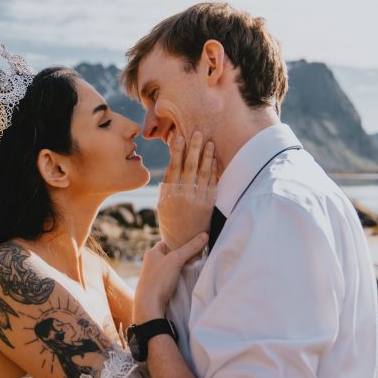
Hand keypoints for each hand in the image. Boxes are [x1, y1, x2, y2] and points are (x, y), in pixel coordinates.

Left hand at [133, 233, 208, 322]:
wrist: (149, 305)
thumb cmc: (158, 279)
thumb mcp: (176, 260)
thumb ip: (190, 248)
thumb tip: (204, 235)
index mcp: (152, 253)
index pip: (167, 242)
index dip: (179, 240)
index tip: (192, 241)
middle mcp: (151, 263)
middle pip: (170, 254)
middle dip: (182, 255)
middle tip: (197, 253)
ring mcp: (154, 275)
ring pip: (171, 267)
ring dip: (181, 267)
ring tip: (194, 265)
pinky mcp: (158, 287)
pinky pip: (171, 278)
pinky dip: (179, 277)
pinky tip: (186, 278)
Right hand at [157, 131, 216, 247]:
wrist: (183, 244)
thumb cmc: (170, 222)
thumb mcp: (162, 205)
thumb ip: (167, 187)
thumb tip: (171, 167)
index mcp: (169, 195)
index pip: (173, 168)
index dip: (177, 151)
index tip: (179, 137)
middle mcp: (183, 196)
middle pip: (190, 167)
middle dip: (194, 148)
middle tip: (198, 133)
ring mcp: (197, 201)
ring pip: (203, 173)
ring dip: (207, 156)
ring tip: (210, 142)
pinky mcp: (208, 205)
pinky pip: (213, 184)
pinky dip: (214, 170)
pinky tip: (215, 159)